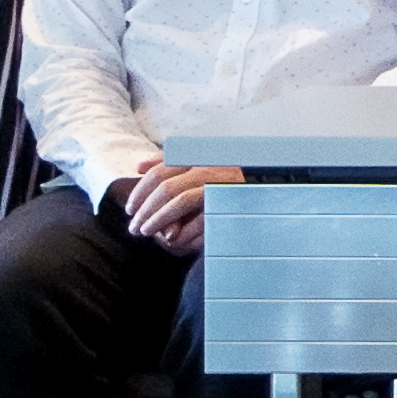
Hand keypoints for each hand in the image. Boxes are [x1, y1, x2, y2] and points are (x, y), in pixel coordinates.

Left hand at [117, 160, 240, 252]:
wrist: (266, 192)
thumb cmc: (228, 180)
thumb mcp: (200, 164)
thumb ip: (172, 162)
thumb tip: (140, 166)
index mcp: (200, 156)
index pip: (161, 170)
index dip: (141, 190)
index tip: (131, 208)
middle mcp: (210, 167)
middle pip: (166, 187)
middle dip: (145, 209)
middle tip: (134, 226)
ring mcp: (221, 185)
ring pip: (179, 201)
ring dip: (158, 219)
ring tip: (146, 231)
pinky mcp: (230, 203)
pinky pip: (200, 219)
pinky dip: (184, 232)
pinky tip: (175, 240)